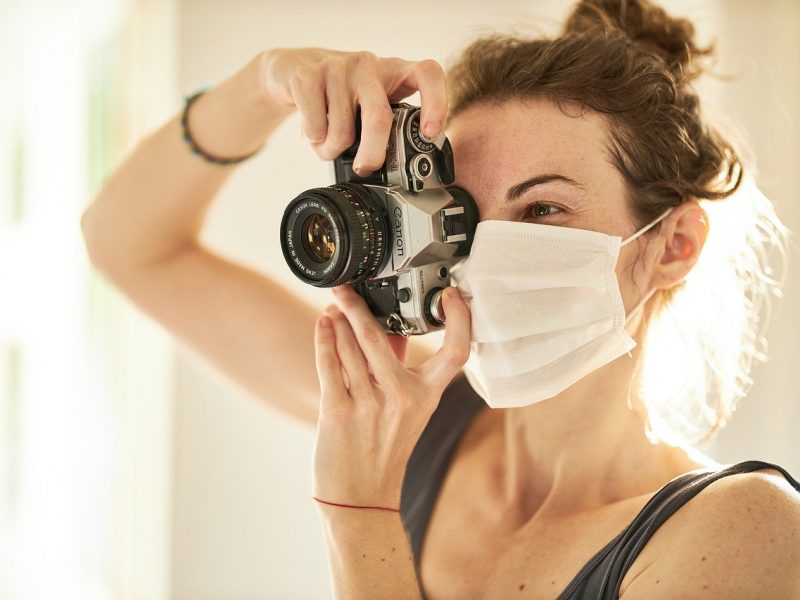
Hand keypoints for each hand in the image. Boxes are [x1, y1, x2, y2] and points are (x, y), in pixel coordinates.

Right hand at [258, 47, 447, 175]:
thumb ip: (388, 126)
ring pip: (343, 132)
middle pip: (379, 118)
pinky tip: (314, 132)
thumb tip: (400, 170)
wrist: (291, 70)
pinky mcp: (307, 76)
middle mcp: (368, 64)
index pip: (428, 73)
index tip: (430, 133)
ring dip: (333, 152)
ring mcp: (337, 67)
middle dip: (373, 154)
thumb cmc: (340, 95)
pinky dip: (315, 143)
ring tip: (330, 145)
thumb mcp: (370, 104)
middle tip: (366, 168)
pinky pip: (316, 130)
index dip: (436, 102)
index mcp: (394, 71)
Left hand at [311, 284, 470, 508]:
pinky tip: (323, 324)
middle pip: (379, 336)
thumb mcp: (407, 409)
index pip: (456, 352)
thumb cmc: (384, 448)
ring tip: (333, 306)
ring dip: (338, 320)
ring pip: (350, 347)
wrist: (362, 496)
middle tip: (346, 287)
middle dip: (357, 305)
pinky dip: (324, 339)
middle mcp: (401, 398)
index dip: (460, 320)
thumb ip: (399, 367)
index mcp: (427, 396)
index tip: (453, 295)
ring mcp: (369, 405)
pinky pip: (330, 365)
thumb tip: (385, 325)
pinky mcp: (339, 412)